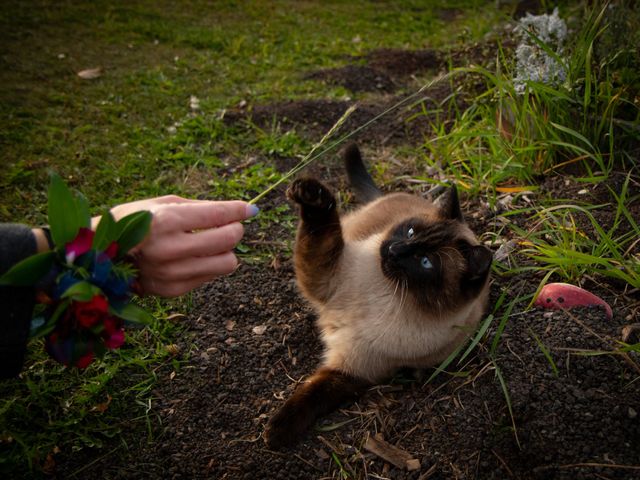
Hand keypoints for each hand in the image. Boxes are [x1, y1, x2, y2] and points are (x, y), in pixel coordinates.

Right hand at [102, 195, 257, 296]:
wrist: (98, 257)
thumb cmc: (133, 222)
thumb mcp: (161, 204)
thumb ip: (201, 207)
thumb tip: (239, 210)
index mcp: (165, 220)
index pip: (218, 215)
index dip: (240, 210)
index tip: (250, 209)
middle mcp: (169, 249)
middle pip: (229, 240)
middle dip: (235, 230)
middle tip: (229, 225)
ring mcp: (171, 273)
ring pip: (227, 263)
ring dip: (225, 251)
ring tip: (209, 244)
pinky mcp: (172, 290)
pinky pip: (210, 276)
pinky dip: (207, 265)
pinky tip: (190, 258)